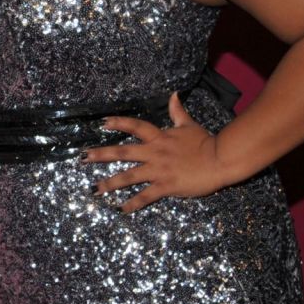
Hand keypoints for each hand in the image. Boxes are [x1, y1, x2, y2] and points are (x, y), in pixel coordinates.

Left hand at [81, 93, 233, 212]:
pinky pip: (145, 196)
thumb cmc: (206, 142)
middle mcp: (154, 153)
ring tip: (94, 190)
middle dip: (101, 155)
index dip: (119, 123)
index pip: (135, 126)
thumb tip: (174, 94)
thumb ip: (178, 112)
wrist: (221, 159)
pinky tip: (120, 209)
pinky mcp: (166, 186)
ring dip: (110, 183)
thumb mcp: (189, 125)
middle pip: (122, 151)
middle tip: (82, 158)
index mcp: (159, 137)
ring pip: (128, 176)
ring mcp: (159, 170)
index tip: (102, 123)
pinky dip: (133, 204)